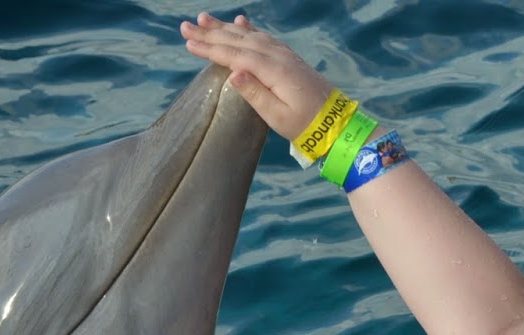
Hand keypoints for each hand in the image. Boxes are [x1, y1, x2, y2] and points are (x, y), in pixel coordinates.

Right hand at [180, 12, 337, 141]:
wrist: (337, 123)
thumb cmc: (307, 125)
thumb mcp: (279, 117)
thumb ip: (255, 94)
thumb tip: (233, 73)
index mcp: (273, 70)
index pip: (235, 55)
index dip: (211, 49)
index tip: (189, 44)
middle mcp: (278, 56)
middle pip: (238, 40)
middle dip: (210, 33)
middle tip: (186, 27)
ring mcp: (284, 54)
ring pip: (249, 35)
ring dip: (225, 27)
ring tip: (204, 20)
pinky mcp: (289, 58)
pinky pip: (264, 37)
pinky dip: (249, 28)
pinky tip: (240, 21)